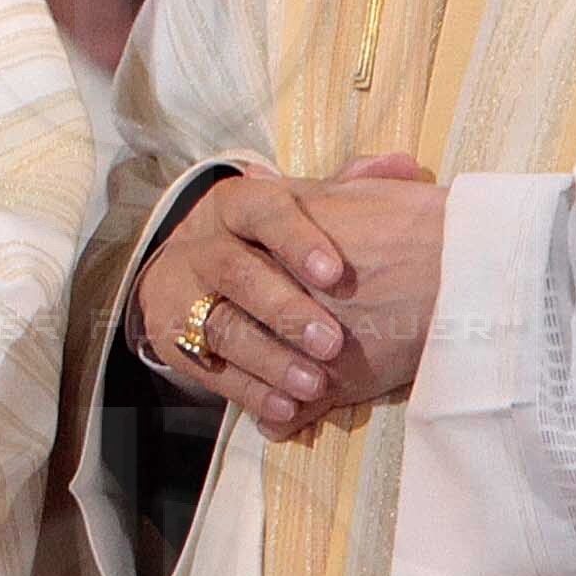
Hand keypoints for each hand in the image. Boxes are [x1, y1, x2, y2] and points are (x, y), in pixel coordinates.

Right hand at [132, 154, 444, 434]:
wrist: (190, 269)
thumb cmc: (269, 240)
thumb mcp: (303, 208)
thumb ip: (351, 191)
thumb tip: (403, 166)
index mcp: (237, 206)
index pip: (263, 211)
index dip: (297, 240)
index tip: (336, 275)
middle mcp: (200, 244)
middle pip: (236, 272)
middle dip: (285, 309)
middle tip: (331, 343)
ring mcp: (181, 291)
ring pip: (220, 325)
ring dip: (269, 358)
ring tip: (314, 385)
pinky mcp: (171, 336)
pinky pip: (207, 366)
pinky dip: (247, 390)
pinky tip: (285, 408)